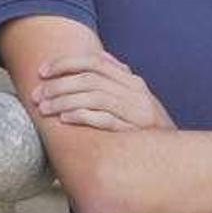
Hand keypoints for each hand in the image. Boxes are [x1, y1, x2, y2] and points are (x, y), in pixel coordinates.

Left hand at [31, 50, 176, 131]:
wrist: (174, 155)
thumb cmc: (146, 127)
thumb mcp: (135, 98)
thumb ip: (117, 79)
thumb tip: (99, 57)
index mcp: (131, 80)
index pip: (93, 62)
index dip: (65, 63)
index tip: (42, 71)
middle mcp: (134, 91)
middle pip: (89, 79)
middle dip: (58, 85)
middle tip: (37, 95)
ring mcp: (135, 110)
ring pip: (93, 97)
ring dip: (64, 100)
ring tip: (45, 109)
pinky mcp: (134, 130)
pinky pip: (104, 119)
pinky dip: (82, 116)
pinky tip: (65, 118)